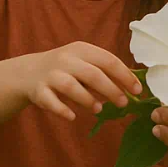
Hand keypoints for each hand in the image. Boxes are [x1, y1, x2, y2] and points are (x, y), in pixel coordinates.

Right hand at [20, 42, 142, 121]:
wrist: (29, 72)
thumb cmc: (66, 69)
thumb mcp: (83, 63)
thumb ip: (104, 71)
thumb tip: (132, 86)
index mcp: (81, 49)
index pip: (108, 60)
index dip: (125, 76)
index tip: (137, 90)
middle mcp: (66, 59)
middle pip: (92, 74)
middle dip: (111, 90)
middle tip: (123, 103)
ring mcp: (50, 74)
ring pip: (71, 86)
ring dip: (88, 99)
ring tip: (99, 109)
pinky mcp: (38, 90)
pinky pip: (50, 101)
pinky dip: (62, 110)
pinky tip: (72, 116)